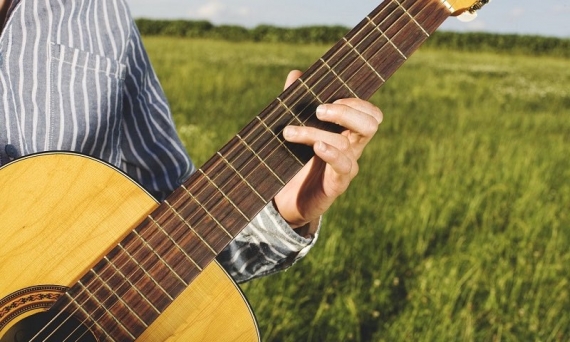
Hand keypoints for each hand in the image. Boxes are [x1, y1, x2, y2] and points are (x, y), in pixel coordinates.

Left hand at [274, 70, 382, 228]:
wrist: (287, 201)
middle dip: (346, 112)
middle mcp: (353, 148)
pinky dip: (332, 154)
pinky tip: (318, 147)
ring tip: (289, 132)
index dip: (356, 102)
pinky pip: (344, 167)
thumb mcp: (294, 129)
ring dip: (315, 133)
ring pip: (346, 143)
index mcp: (348, 132)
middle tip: (318, 110)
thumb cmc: (295, 161)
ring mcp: (347, 166)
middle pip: (370, 123)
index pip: (369, 113)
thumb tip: (296, 74)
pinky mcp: (337, 184)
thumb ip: (296, 103)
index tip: (329, 96)